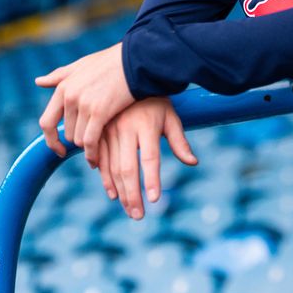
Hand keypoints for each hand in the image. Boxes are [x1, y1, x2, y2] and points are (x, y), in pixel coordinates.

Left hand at [35, 42, 134, 164]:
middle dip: (80, 139)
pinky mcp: (100, 112)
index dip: (51, 140)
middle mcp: (70, 96)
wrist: (136, 60)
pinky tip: (97, 160)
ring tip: (101, 143)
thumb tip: (38, 81)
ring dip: (89, 145)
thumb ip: (59, 76)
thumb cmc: (111, 62)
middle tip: (94, 139)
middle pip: (67, 133)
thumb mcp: (81, 65)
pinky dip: (92, 154)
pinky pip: (90, 142)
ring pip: (78, 139)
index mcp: (63, 87)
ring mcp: (84, 104)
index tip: (59, 150)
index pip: (47, 122)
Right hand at [96, 98, 196, 218]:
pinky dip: (105, 178)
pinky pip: (100, 159)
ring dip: (120, 191)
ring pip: (112, 167)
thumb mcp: (170, 116)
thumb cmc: (155, 100)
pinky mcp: (99, 132)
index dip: (152, 179)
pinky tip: (113, 193)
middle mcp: (126, 128)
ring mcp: (109, 130)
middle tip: (139, 216)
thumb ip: (179, 140)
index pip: (150, 157)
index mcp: (146, 125)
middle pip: (128, 167)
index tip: (155, 200)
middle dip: (133, 194)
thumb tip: (193, 162)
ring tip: (130, 210)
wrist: (128, 76)